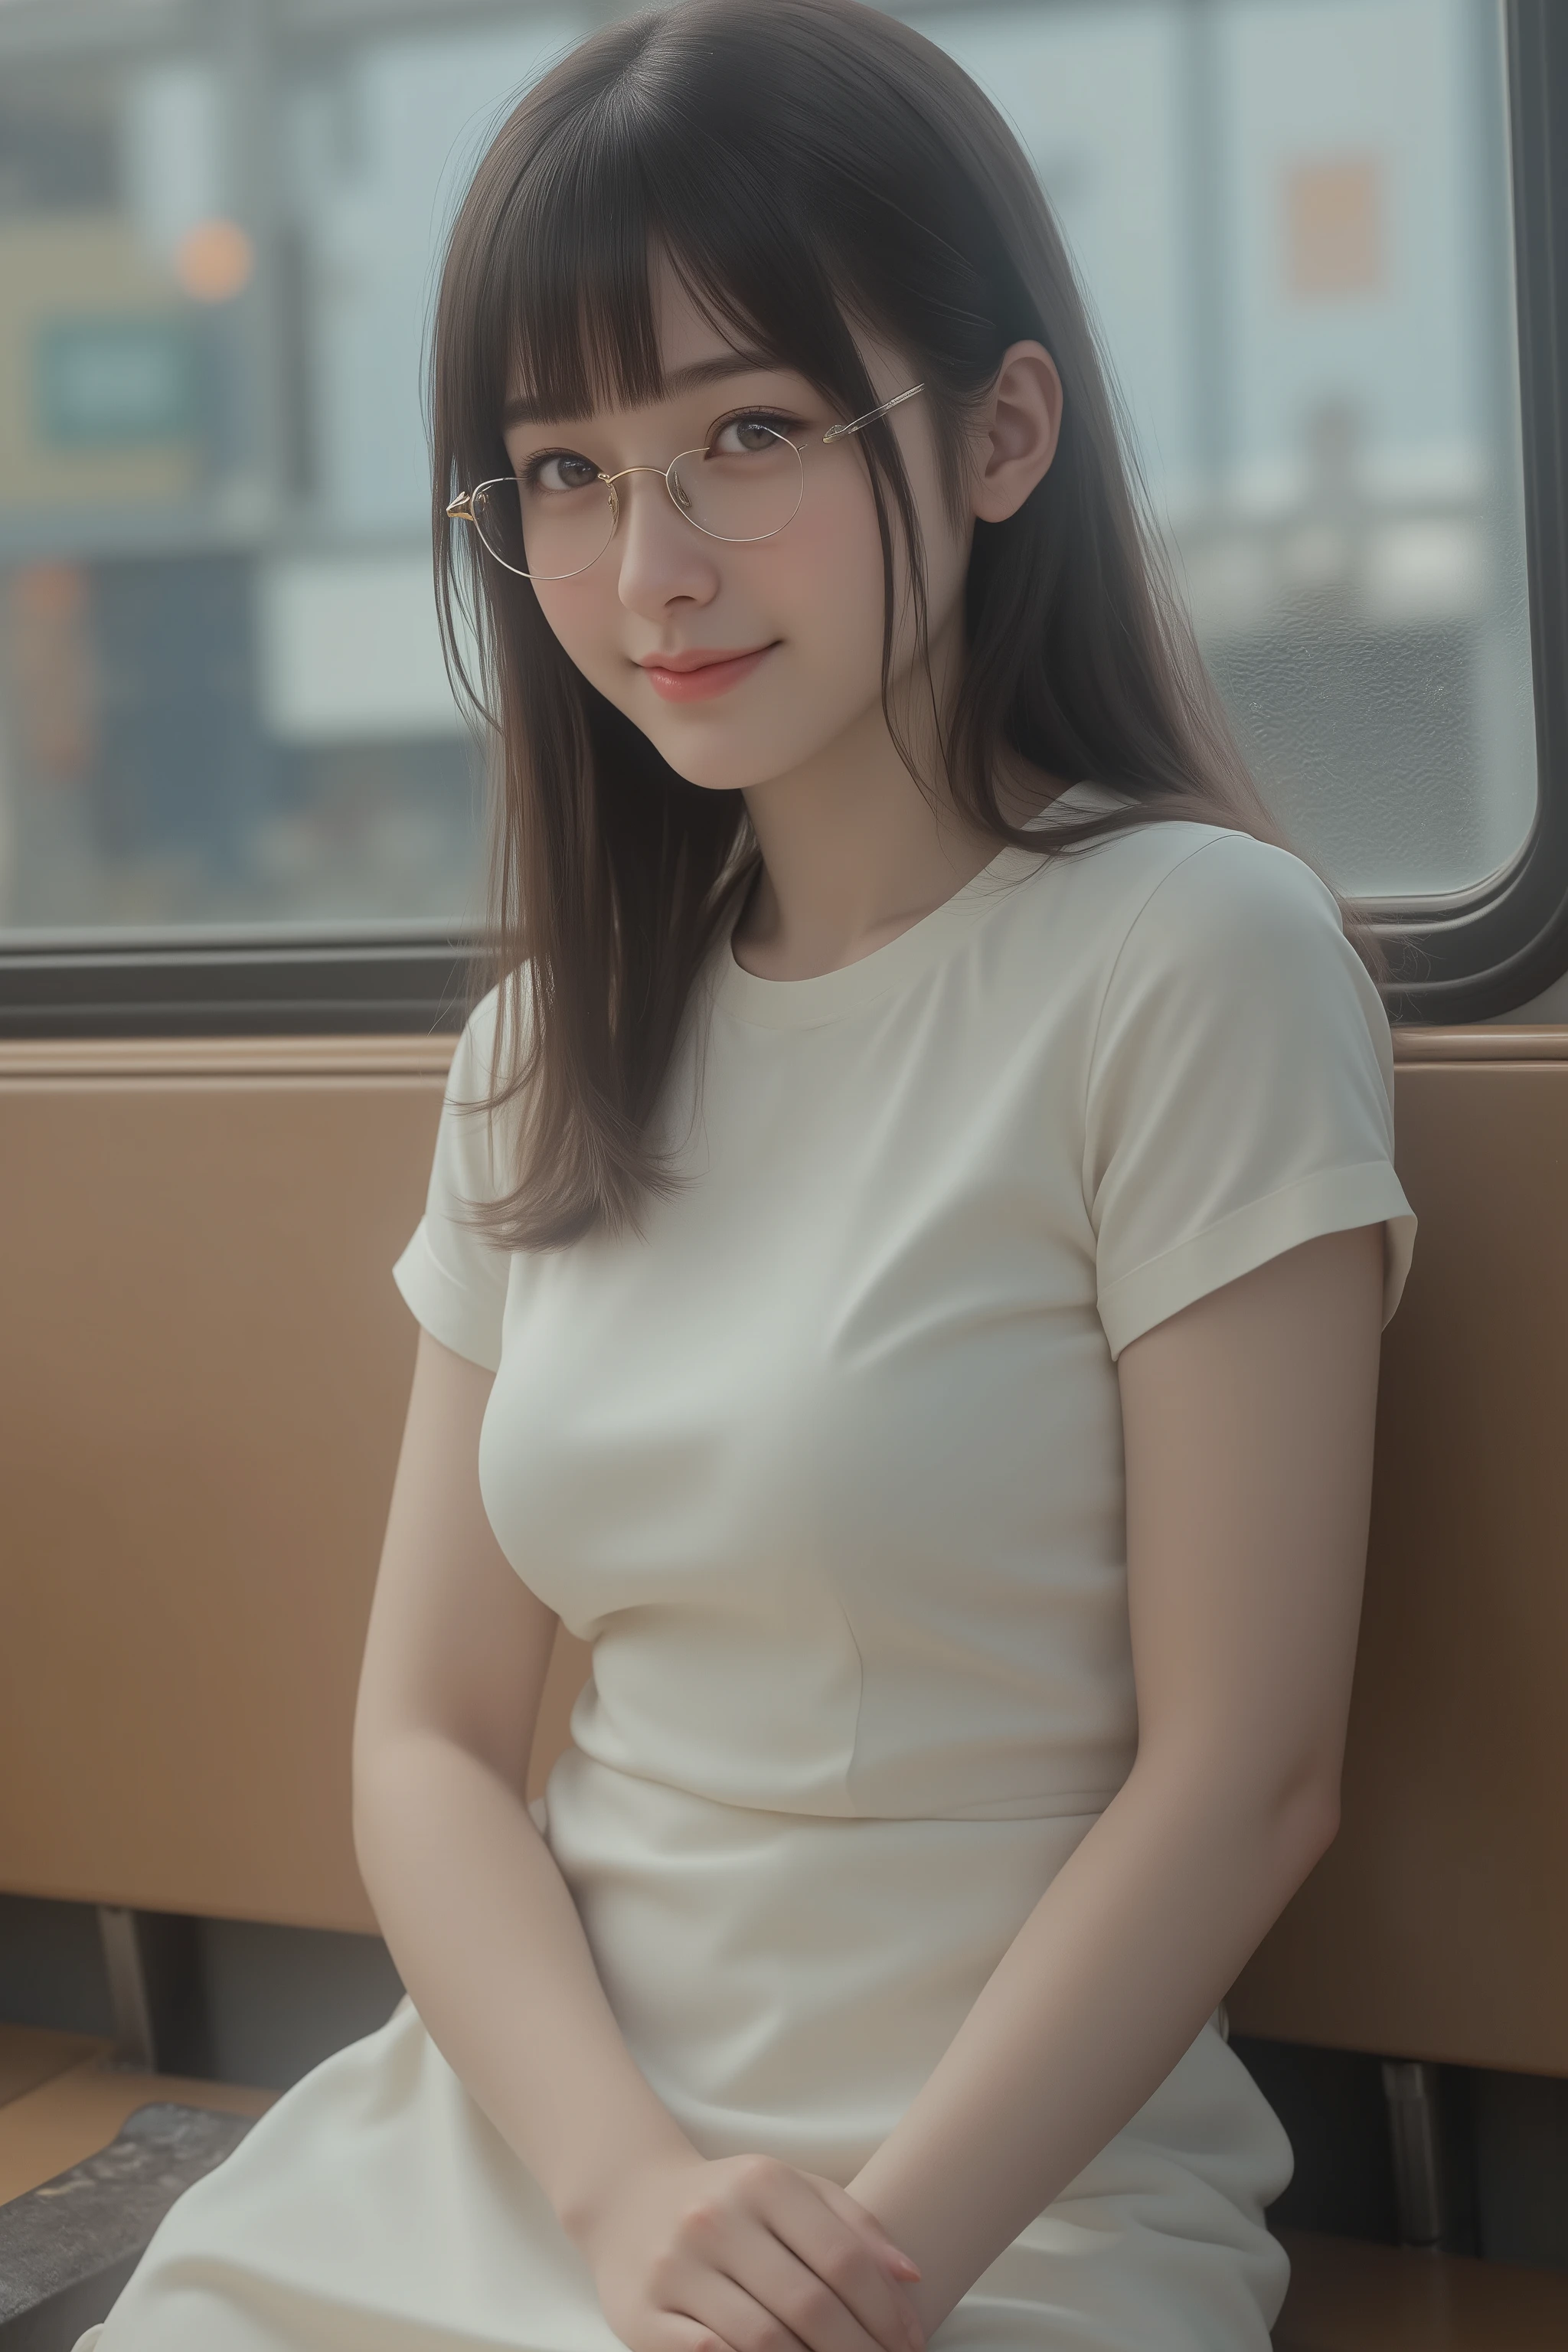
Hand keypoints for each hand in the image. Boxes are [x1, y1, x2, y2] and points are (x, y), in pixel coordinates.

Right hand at [574, 2149, 926, 2351]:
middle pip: (808, 2305)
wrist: (630, 2204)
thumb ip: (854, 2225)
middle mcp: (714, 2220)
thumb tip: (911, 2277)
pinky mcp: (642, 2316)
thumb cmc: (730, 2203)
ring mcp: (674, 2269)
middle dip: (860, 2351)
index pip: (841, 2258)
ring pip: (763, 2341)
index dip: (885, 2311)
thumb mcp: (790, 2191)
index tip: (912, 2343)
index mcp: (760, 2182)